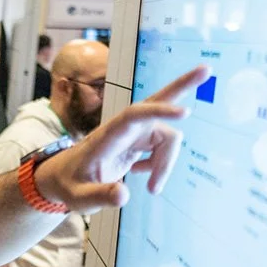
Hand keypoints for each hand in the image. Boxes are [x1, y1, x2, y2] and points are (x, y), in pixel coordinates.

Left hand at [34, 66, 203, 211]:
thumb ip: (99, 196)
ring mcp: (133, 135)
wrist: (61, 179)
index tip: (185, 113)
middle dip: (181, 87)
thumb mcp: (78, 197)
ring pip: (166, 137)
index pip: (136, 115)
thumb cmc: (68, 185)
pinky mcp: (138, 144)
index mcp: (109, 135)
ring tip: (153, 189)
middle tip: (206, 70)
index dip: (159, 111)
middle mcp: (124, 129)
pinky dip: (160, 165)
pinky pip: (161, 150)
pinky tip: (145, 177)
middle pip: (156, 102)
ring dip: (166, 163)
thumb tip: (124, 196)